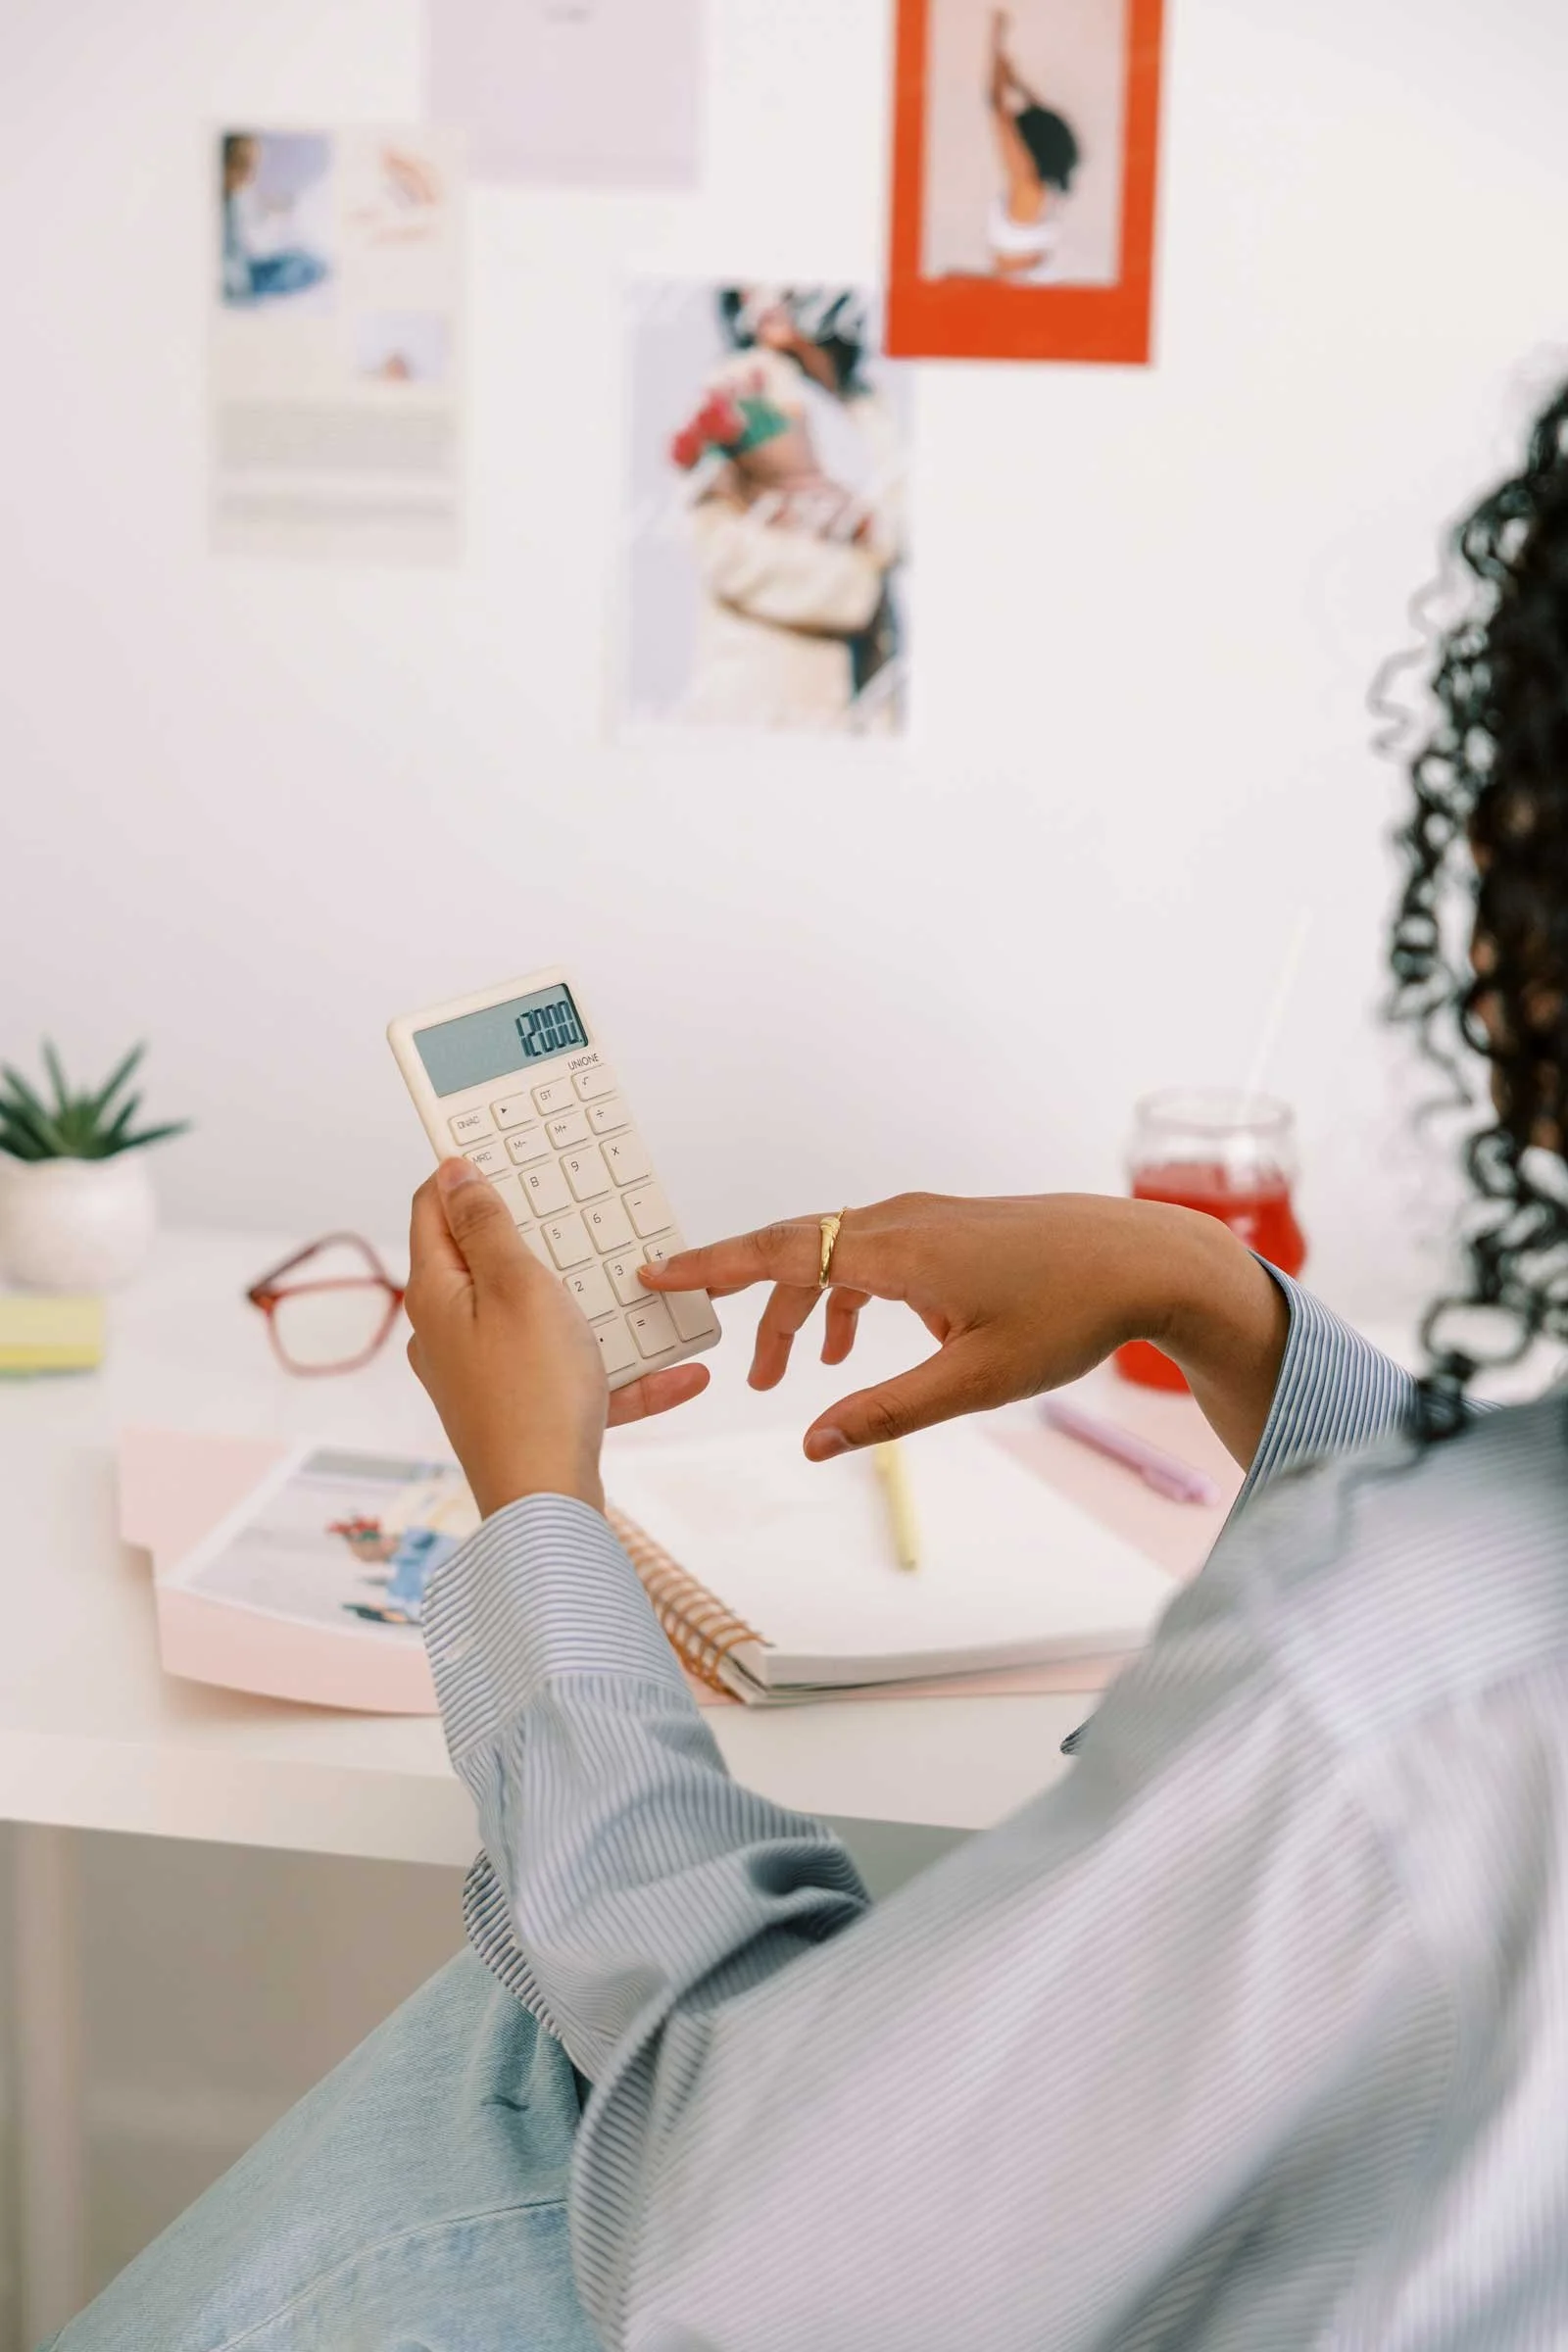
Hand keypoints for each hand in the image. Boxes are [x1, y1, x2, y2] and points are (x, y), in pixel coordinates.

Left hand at [405, 1160, 709, 1517]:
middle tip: (587, 1211)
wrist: (548, 1507)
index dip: (465, 1172)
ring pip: (544, 1321)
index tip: (507, 1147)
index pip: (433, 1209)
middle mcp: (449, 1333)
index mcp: (436, 1294)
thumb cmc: (532, 1394)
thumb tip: (455, 1173)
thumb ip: (489, 1227)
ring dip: (599, 1309)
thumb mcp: (518, 1287)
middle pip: (491, 1262)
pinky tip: (683, 1372)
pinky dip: (622, 1372)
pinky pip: (575, 1376)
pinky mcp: (521, 1411)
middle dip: (546, 1238)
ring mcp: (485, 1376)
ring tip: (649, 1296)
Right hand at [640, 1192, 1288, 1467]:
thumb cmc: (1069, 1313)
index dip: (712, 1266)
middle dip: (750, 1299)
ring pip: (836, 1256)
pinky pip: (875, 1254)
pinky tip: (864, 1345)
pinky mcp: (953, 1227)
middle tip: (716, 1346)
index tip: (657, 1272)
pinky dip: (851, 1296)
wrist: (1148, 1259)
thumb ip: (886, 1413)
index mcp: (897, 1250)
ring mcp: (929, 1218)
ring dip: (806, 1309)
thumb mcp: (974, 1380)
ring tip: (792, 1374)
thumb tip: (812, 1444)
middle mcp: (903, 1221)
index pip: (779, 1252)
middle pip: (798, 1252)